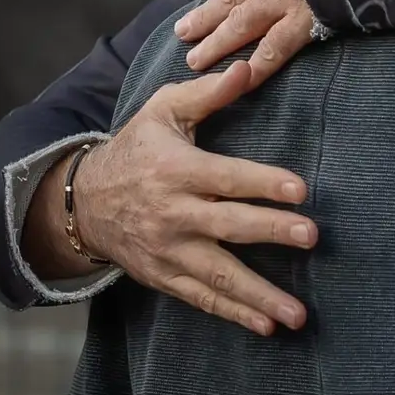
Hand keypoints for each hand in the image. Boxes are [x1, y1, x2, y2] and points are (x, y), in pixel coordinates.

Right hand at [73, 60, 316, 334]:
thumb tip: (247, 68)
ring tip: (297, 314)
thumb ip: (209, 92)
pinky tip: (265, 325)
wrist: (83, 202)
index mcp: (177, 170)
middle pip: (228, 226)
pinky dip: (233, 314)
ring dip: (259, 296)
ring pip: (218, 276)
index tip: (300, 190)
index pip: (227, 178)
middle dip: (271, 232)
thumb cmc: (137, 147)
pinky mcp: (164, 277)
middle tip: (311, 237)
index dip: (264, 183)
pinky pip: (202, 299)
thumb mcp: (164, 109)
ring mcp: (168, 251)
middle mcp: (173, 214)